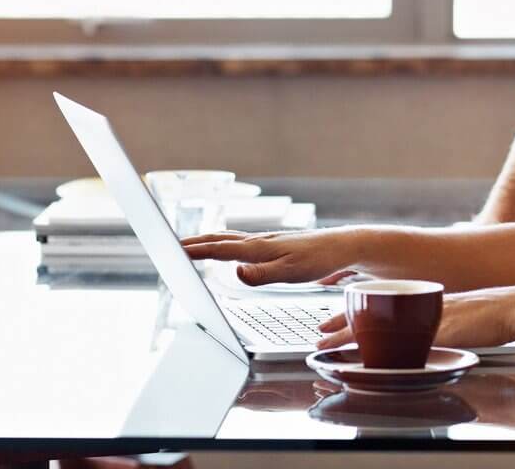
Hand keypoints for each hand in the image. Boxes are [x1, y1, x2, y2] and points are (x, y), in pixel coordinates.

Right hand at [180, 228, 362, 285]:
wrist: (341, 247)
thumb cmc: (319, 260)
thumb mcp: (292, 273)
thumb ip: (262, 275)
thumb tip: (235, 273)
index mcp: (258, 248)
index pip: (220, 248)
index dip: (196, 250)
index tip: (174, 249)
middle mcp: (258, 242)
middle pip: (219, 239)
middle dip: (195, 242)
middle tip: (173, 246)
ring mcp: (265, 243)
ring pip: (229, 239)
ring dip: (208, 242)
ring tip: (192, 246)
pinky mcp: (272, 246)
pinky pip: (240, 243)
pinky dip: (224, 245)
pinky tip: (227, 251)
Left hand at [314, 286, 514, 350]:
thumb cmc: (493, 312)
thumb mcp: (459, 311)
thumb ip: (439, 317)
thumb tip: (427, 329)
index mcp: (421, 302)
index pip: (379, 305)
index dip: (354, 314)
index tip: (332, 320)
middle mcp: (420, 307)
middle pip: (374, 316)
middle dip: (344, 326)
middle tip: (320, 333)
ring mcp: (428, 318)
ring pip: (382, 327)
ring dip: (354, 337)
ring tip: (329, 342)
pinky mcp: (441, 331)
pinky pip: (406, 342)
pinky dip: (386, 349)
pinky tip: (370, 355)